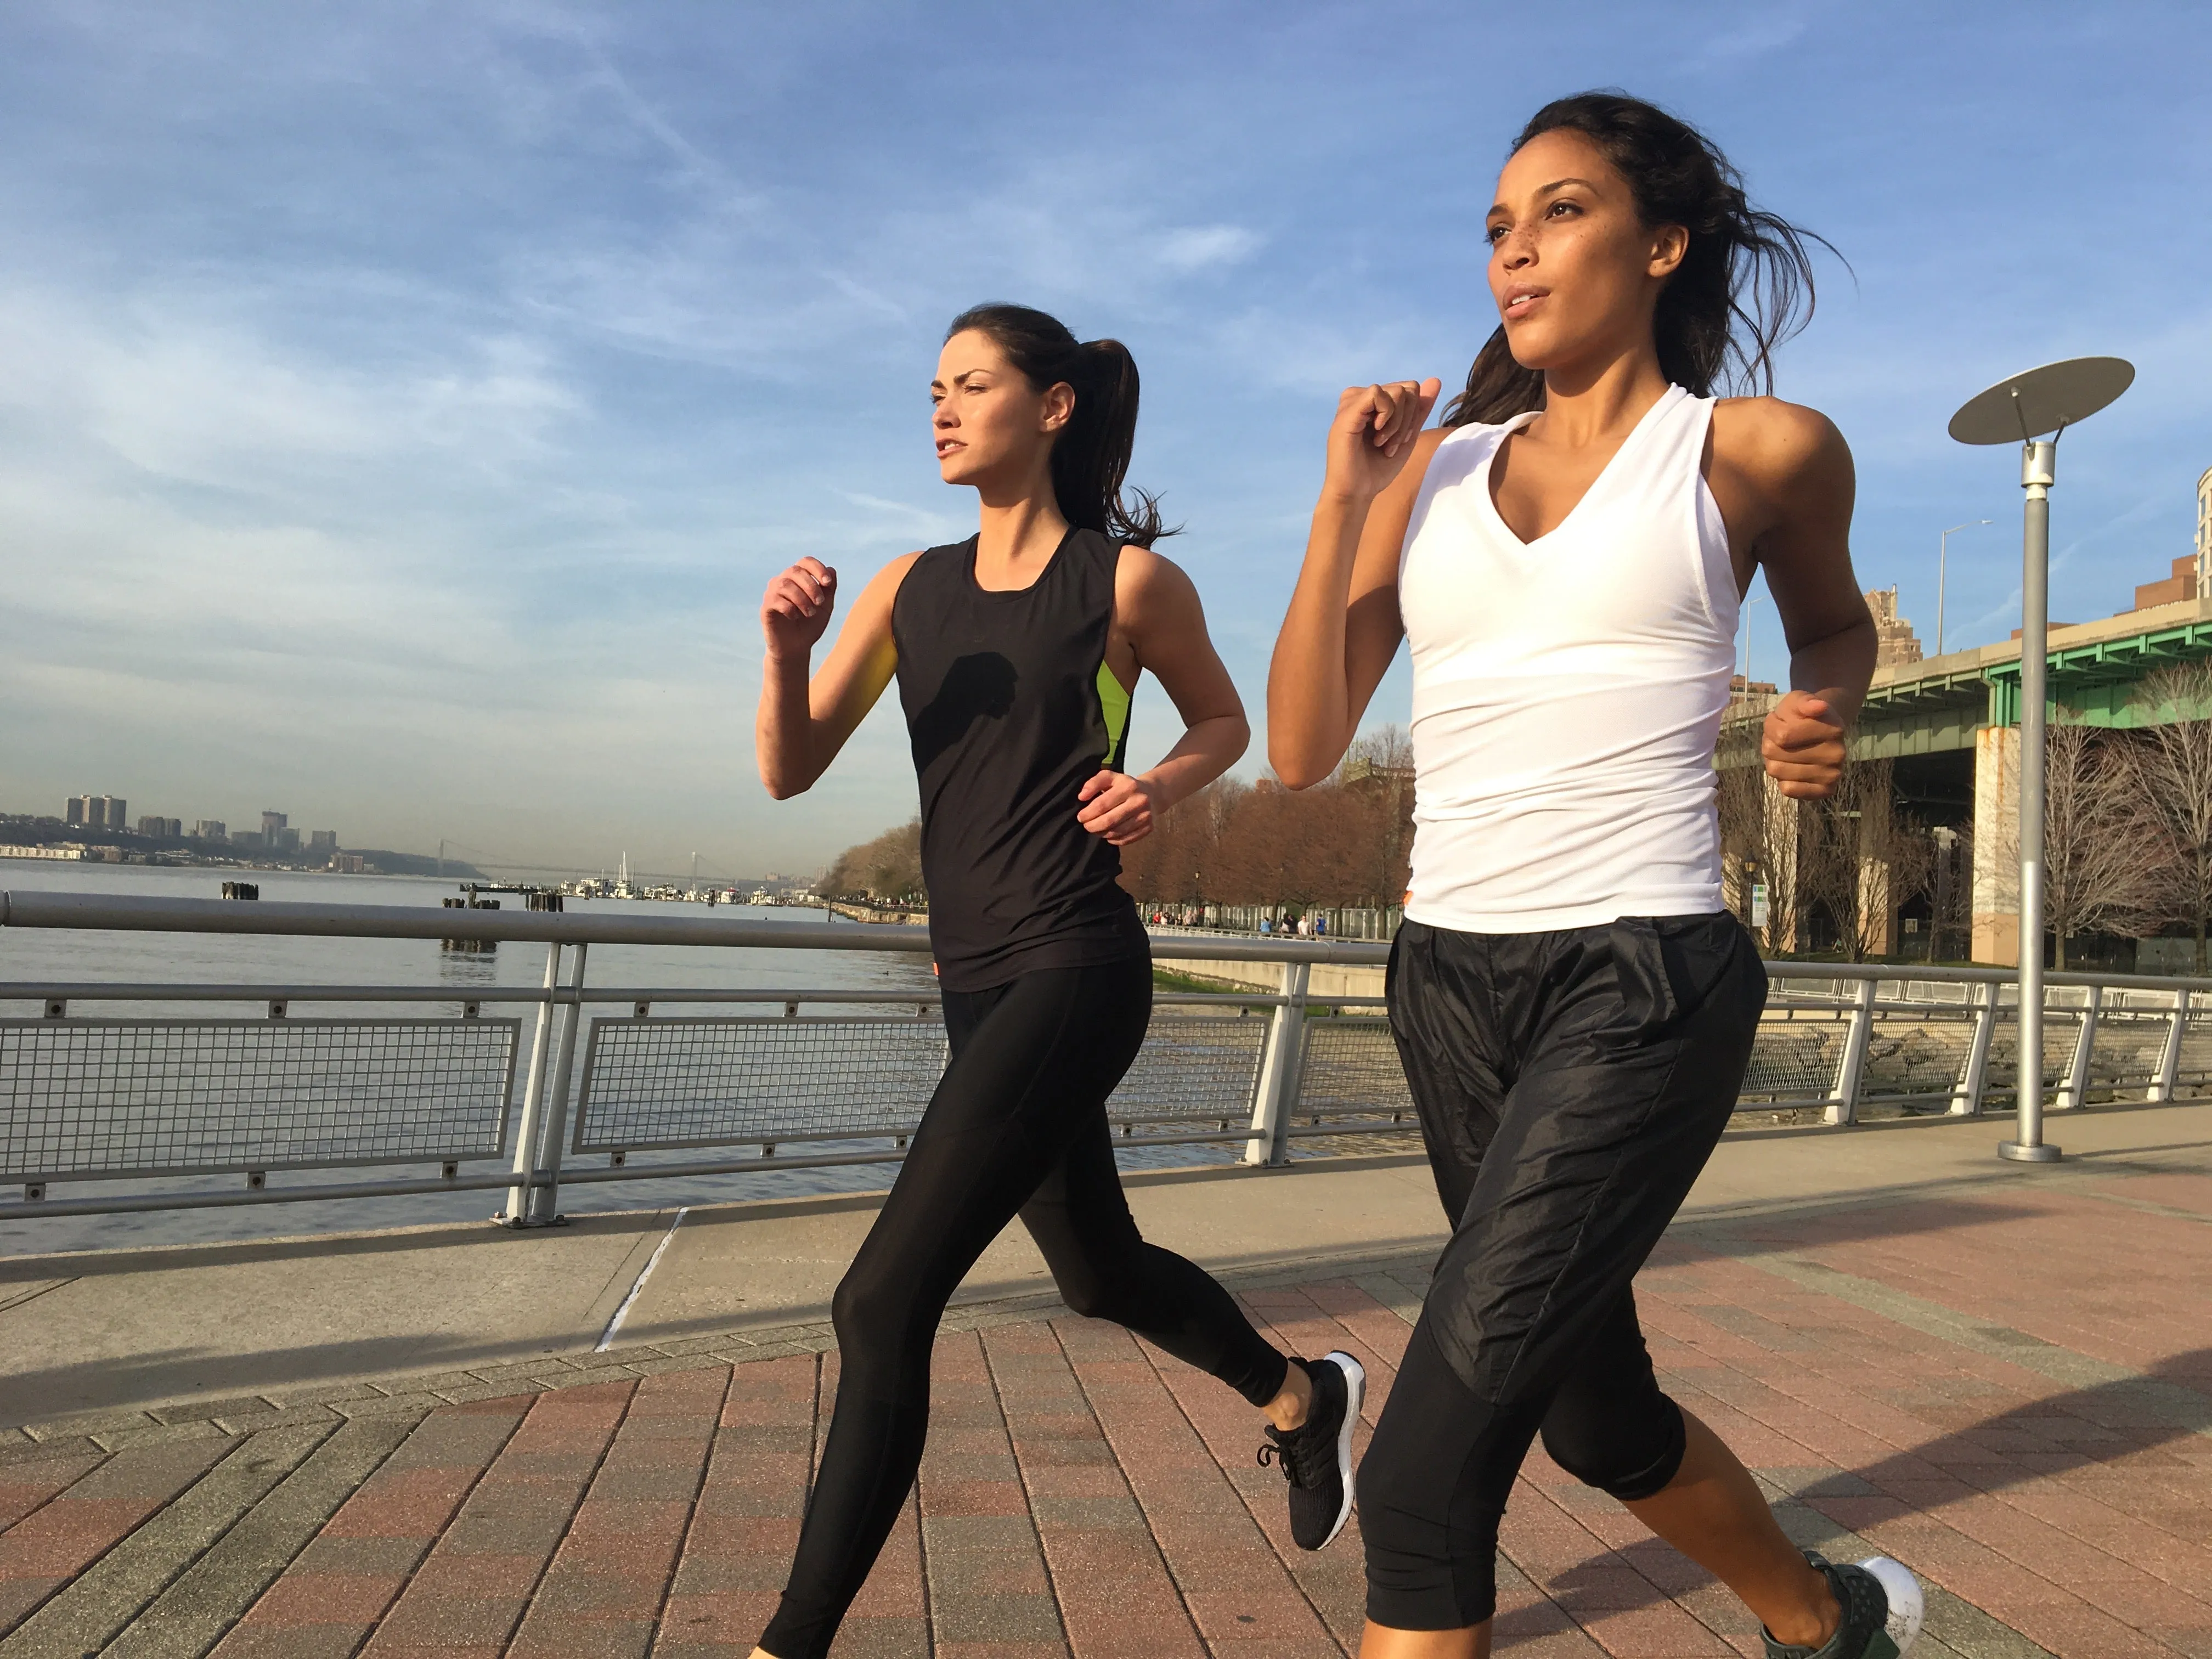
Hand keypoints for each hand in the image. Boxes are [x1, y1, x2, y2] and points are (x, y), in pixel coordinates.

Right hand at [762, 558, 836, 658]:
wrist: (796, 648)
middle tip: (820, 603)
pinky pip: (775, 600)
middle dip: (811, 586)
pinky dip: (789, 608)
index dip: (817, 568)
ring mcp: (772, 593)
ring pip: (785, 584)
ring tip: (810, 613)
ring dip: (801, 598)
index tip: (827, 583)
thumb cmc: (810, 625)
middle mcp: (783, 581)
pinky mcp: (766, 607)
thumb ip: (829, 589)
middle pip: (795, 571)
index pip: (805, 562)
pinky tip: (795, 617)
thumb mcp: (825, 607)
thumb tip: (831, 569)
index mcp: (798, 578)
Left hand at [1076, 769, 1160, 845]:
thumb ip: (1093, 783)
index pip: (1102, 804)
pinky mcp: (1149, 828)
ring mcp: (1145, 816)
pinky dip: (1113, 839)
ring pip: (1116, 832)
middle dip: (1092, 826)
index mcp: (1128, 786)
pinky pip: (1125, 840)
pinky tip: (1108, 833)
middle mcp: (1139, 801)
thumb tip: (1082, 797)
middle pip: (1109, 821)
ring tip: (1096, 829)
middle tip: (1086, 825)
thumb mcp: (1109, 777)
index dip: (1088, 813)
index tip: (1081, 816)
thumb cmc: (1125, 786)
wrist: (1151, 794)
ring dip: (1101, 833)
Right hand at [1322, 378, 1440, 504]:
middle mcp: (1360, 397)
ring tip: (1381, 443)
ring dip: (1397, 424)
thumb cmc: (1377, 468)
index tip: (1400, 441)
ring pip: (1397, 392)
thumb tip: (1435, 380)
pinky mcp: (1348, 411)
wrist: (1356, 492)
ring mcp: (1352, 402)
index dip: (1413, 416)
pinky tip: (1376, 436)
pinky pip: (1378, 393)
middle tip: (1390, 445)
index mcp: (1371, 401)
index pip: (1409, 389)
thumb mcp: (1407, 435)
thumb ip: (1419, 409)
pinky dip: (1387, 418)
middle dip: (1407, 421)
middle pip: (1406, 389)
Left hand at [1762, 691, 1847, 798]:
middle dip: (1770, 743)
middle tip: (1781, 738)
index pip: (1782, 735)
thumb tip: (1819, 706)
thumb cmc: (1803, 715)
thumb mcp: (1799, 700)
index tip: (1779, 720)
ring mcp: (1832, 774)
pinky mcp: (1825, 791)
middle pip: (1775, 753)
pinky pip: (1788, 789)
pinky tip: (1792, 768)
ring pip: (1776, 771)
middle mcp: (1837, 753)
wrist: (1820, 733)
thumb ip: (1805, 702)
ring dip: (1773, 760)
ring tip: (1785, 751)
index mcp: (1833, 729)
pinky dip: (1782, 779)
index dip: (1771, 726)